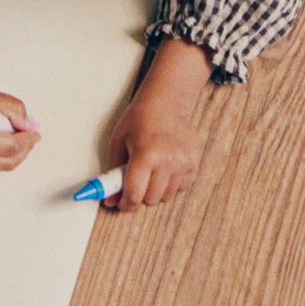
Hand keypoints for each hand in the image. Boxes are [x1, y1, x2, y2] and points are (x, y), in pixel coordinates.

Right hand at [0, 30, 38, 172]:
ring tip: (24, 136)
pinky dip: (5, 153)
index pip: (10, 148)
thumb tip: (27, 125)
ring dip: (17, 153)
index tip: (34, 130)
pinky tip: (10, 140)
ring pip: (2, 165)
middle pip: (9, 161)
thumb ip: (12, 109)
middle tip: (33, 135)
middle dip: (25, 148)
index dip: (26, 139)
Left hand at [106, 40, 209, 209]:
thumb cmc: (139, 118)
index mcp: (145, 154)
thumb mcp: (118, 141)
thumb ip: (114, 174)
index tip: (121, 203)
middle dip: (139, 194)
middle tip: (135, 179)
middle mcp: (167, 161)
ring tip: (150, 167)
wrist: (167, 101)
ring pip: (165, 196)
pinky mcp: (194, 164)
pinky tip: (164, 165)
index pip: (134, 194)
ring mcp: (183, 164)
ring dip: (155, 189)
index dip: (125, 203)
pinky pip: (180, 188)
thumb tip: (110, 200)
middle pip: (150, 199)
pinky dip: (170, 183)